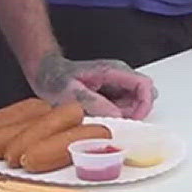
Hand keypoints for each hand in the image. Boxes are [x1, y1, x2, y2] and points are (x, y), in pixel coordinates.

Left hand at [31, 52, 156, 118]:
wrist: (46, 73)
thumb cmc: (56, 78)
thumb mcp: (70, 91)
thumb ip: (93, 102)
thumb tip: (116, 114)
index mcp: (113, 71)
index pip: (144, 84)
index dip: (144, 104)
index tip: (133, 119)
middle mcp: (119, 76)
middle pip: (143, 95)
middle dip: (134, 112)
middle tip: (114, 120)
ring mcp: (117, 84)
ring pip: (136, 103)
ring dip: (125, 115)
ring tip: (101, 117)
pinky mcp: (113, 93)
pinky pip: (125, 107)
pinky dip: (117, 115)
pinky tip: (99, 116)